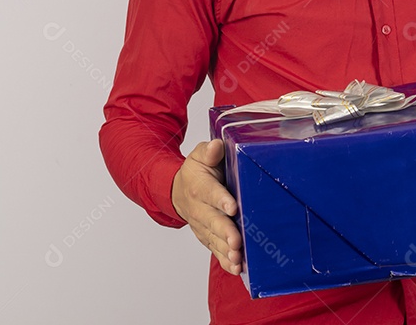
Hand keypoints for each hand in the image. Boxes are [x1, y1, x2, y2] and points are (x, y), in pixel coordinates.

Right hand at [171, 139, 242, 275]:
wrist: (177, 191)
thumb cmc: (197, 171)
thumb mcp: (200, 155)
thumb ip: (209, 152)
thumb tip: (216, 146)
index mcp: (199, 185)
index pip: (210, 193)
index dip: (221, 200)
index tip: (233, 207)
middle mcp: (199, 208)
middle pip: (212, 221)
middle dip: (225, 232)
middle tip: (236, 242)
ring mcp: (202, 225)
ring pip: (213, 239)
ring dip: (225, 250)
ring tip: (237, 259)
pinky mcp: (206, 236)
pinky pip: (214, 249)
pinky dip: (224, 261)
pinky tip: (236, 269)